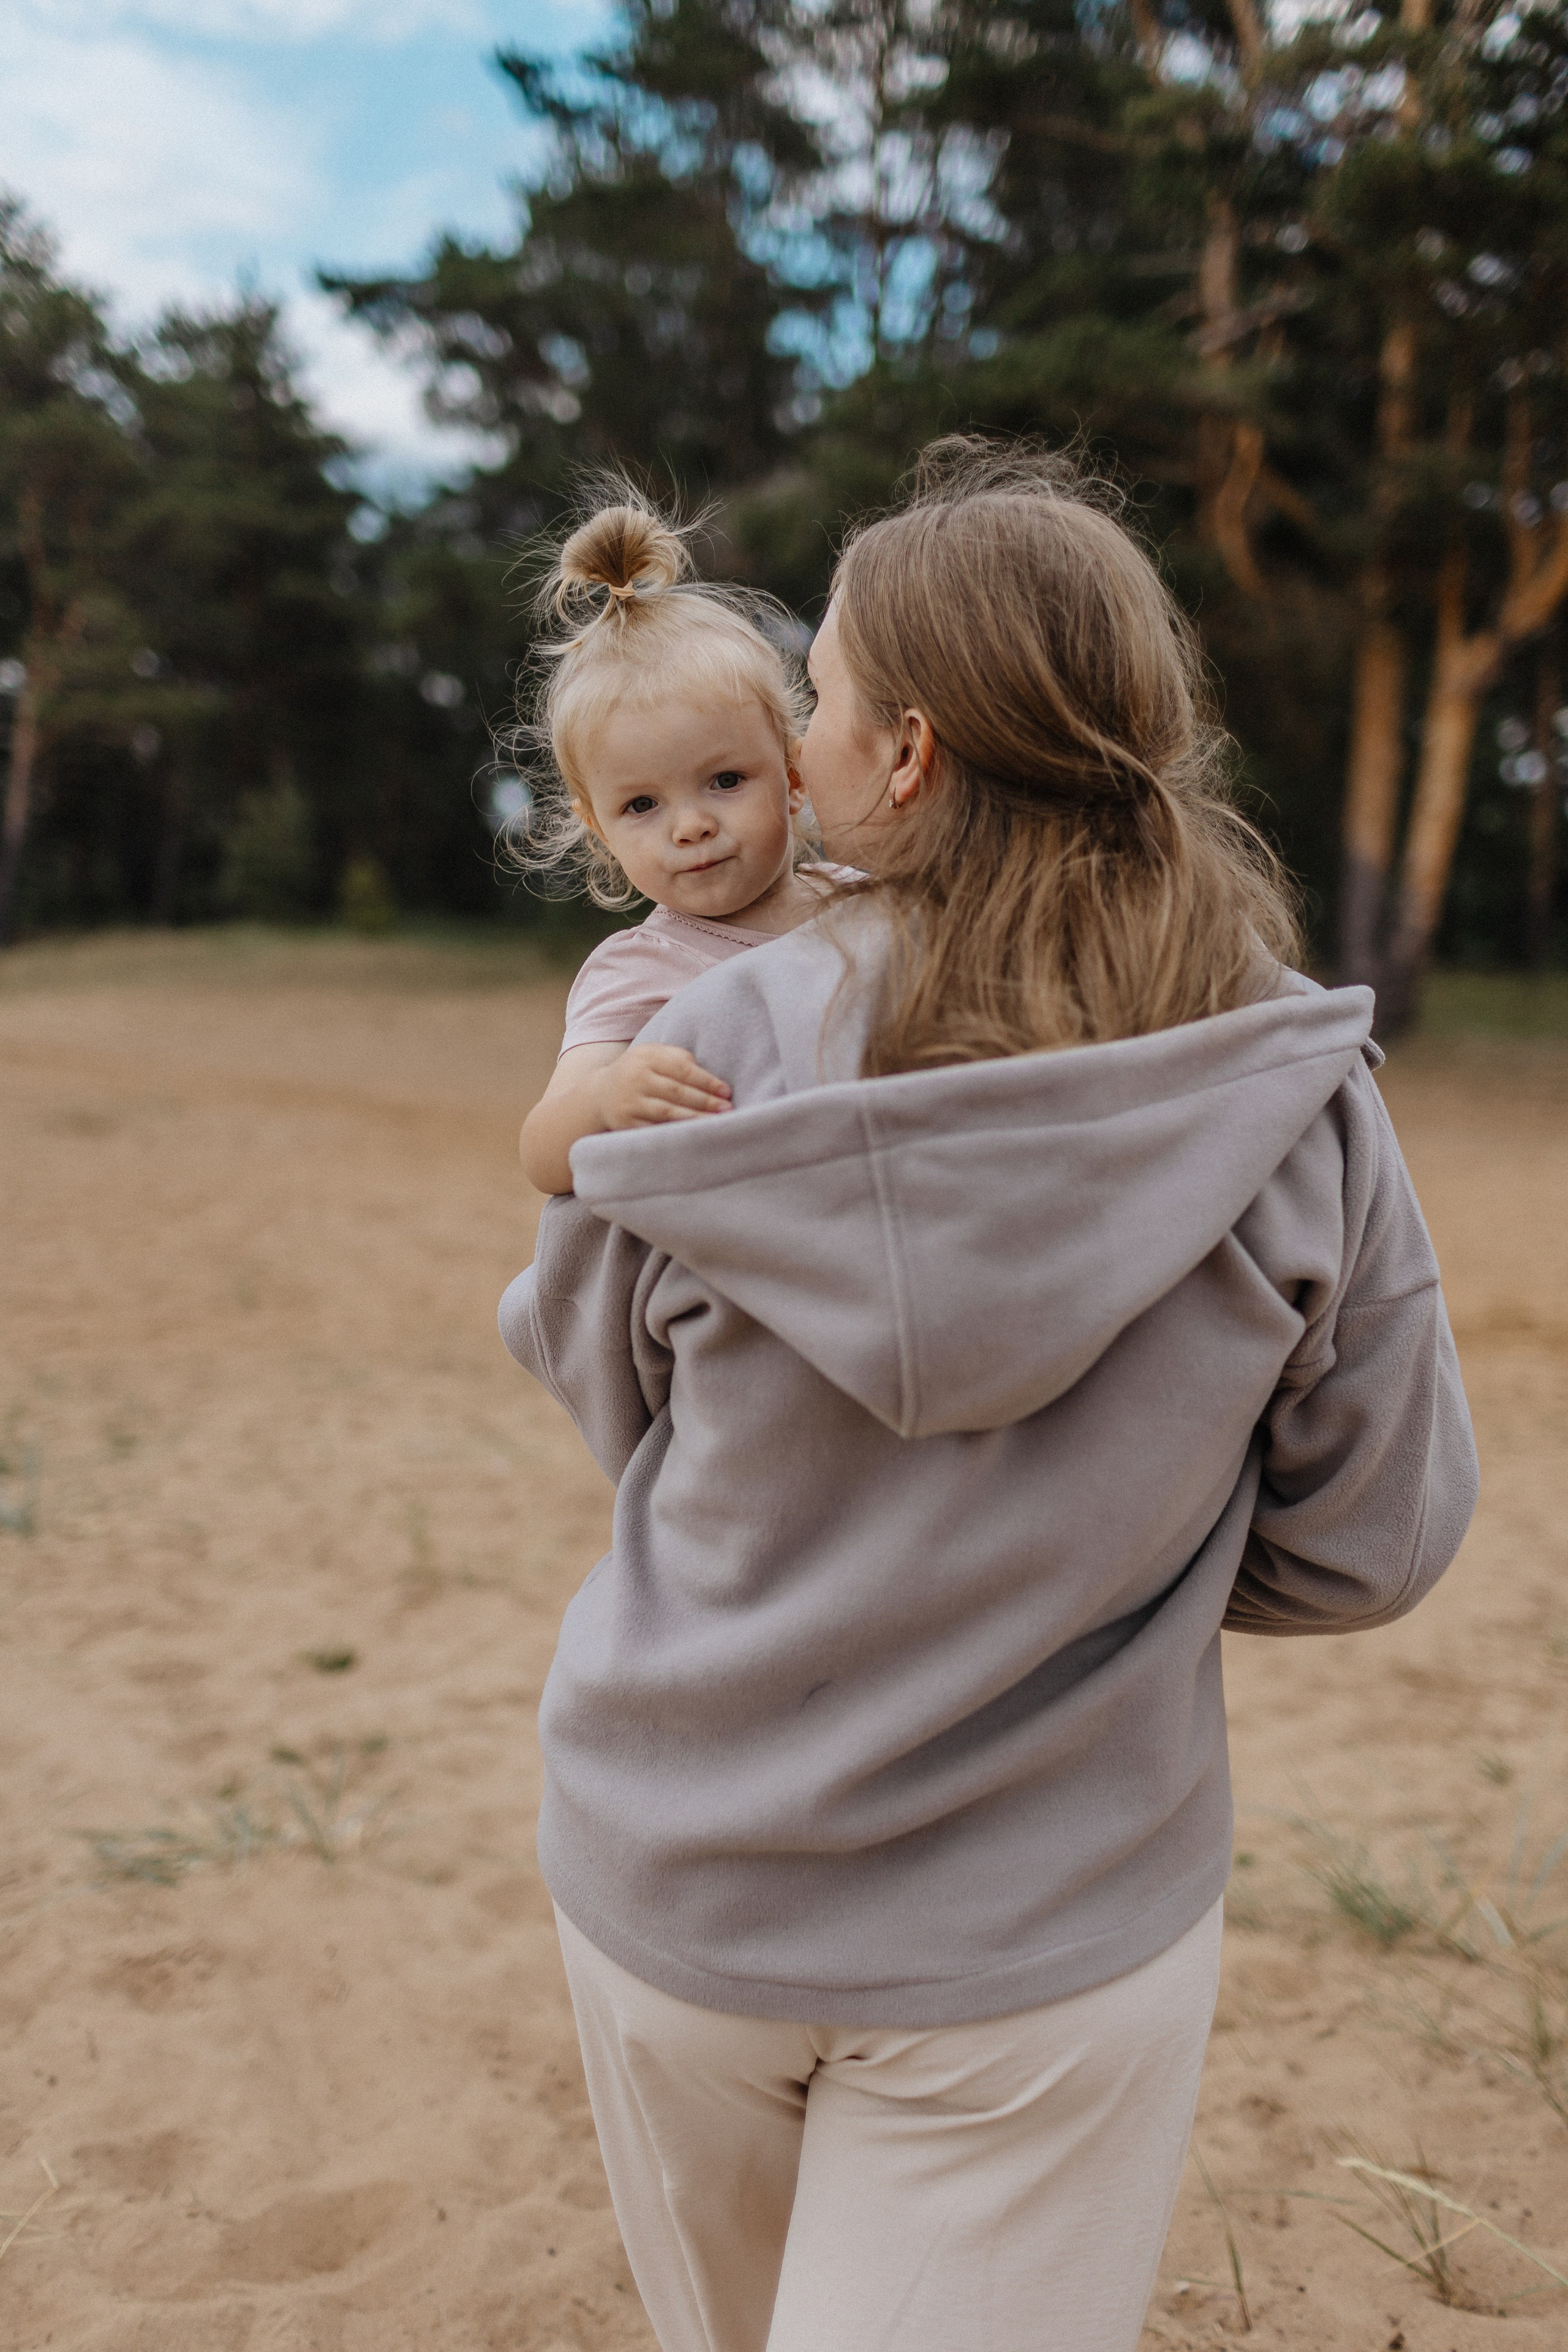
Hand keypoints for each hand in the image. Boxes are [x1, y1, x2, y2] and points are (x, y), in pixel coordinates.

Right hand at [599, 1045, 730, 1130]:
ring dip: (695, 1118)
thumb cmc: (640, 1071)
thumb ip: (679, 1058)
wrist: (600, 1093)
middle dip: (705, 1101)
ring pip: (667, 1111)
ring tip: (716, 1122)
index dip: (707, 1081)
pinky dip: (675, 1130)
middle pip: (677, 1091)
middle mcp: (636, 1077)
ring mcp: (629, 1101)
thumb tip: (711, 1079)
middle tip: (727, 1109)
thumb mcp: (654, 1055)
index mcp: (647, 1056)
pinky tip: (693, 1132)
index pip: (682, 1069)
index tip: (727, 1091)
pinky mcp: (625, 1122)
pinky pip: (655, 1127)